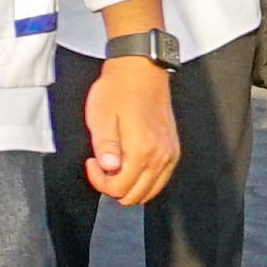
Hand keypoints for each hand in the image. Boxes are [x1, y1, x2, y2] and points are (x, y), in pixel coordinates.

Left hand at [84, 55, 181, 207]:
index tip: (93, 164)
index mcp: (142, 150)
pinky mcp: (173, 149)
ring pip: (151, 190)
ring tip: (114, 164)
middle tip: (102, 167)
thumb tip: (109, 169)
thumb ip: (105, 147)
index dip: (101, 182)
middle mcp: (161, 155)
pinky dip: (144, 179)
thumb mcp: (101, 118)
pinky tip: (129, 164)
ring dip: (129, 185)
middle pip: (137, 195)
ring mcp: (170, 153)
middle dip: (114, 187)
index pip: (121, 188)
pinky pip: (160, 178)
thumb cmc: (119, 90)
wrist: (140, 72)